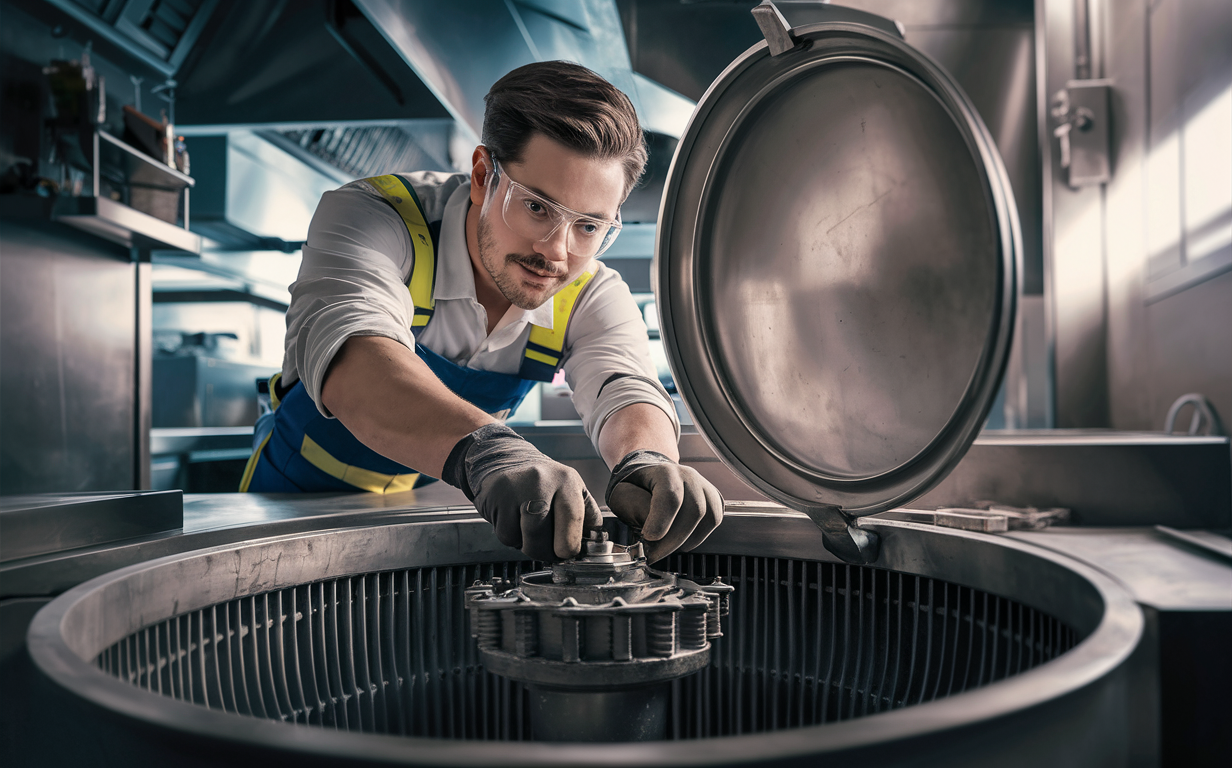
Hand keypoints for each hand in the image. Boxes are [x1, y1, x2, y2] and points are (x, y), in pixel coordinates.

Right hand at [443, 424, 601, 561]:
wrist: (505, 461)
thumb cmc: (543, 483)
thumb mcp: (571, 490)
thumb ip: (587, 516)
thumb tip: (595, 545)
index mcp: (567, 480)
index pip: (573, 519)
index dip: (570, 545)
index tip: (567, 552)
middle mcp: (541, 481)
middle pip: (544, 536)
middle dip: (546, 552)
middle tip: (547, 550)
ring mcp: (515, 489)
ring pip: (523, 540)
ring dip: (527, 545)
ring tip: (529, 530)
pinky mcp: (495, 498)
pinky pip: (505, 535)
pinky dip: (511, 537)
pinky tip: (514, 522)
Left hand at [605, 450, 723, 562]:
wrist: (649, 478)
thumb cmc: (635, 489)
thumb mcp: (622, 495)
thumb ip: (635, 509)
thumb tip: (652, 533)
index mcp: (664, 471)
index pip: (670, 496)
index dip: (661, 521)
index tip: (648, 538)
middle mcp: (688, 475)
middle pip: (694, 510)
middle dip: (674, 539)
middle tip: (655, 553)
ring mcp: (704, 486)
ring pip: (708, 517)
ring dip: (687, 540)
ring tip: (667, 547)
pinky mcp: (713, 498)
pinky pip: (714, 521)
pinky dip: (698, 537)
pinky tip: (680, 540)